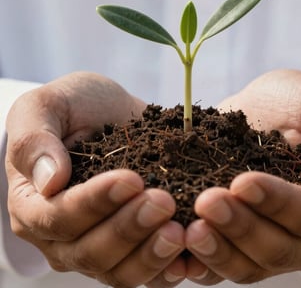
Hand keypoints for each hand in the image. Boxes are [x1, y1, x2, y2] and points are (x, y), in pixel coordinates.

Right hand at [5, 72, 185, 286]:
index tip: (131, 179)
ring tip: (179, 230)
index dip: (94, 204)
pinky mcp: (129, 246)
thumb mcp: (47, 106)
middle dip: (129, 228)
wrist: (110, 112)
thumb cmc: (75, 107)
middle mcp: (61, 235)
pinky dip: (167, 266)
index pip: (57, 218)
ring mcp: (96, 244)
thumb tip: (49, 183)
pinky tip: (190, 252)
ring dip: (150, 254)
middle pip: (90, 251)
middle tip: (163, 201)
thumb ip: (34, 140)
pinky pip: (146, 270)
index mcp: (34, 204)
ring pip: (119, 270)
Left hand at [183, 69, 300, 284]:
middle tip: (207, 201)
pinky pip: (220, 265)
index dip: (279, 203)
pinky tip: (178, 254)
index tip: (243, 182)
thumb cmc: (298, 103)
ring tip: (190, 229)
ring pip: (248, 265)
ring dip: (218, 250)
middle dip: (241, 227)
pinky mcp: (237, 240)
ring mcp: (270, 240)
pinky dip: (200, 263)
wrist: (261, 107)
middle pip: (278, 248)